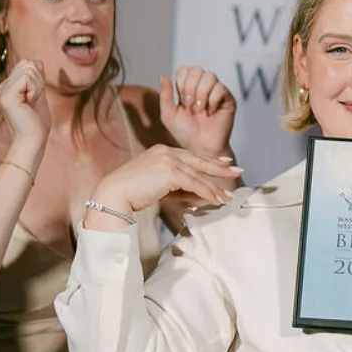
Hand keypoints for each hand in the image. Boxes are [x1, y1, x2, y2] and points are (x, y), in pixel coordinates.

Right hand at [0, 58, 50, 165]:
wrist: (33, 140)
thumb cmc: (36, 122)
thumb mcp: (39, 94)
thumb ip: (37, 77)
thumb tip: (37, 59)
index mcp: (7, 86)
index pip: (26, 64)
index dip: (37, 78)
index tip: (34, 97)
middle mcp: (1, 87)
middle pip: (28, 64)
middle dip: (38, 82)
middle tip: (33, 101)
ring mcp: (2, 90)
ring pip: (30, 69)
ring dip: (38, 87)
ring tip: (31, 103)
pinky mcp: (6, 95)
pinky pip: (28, 78)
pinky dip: (35, 90)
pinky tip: (29, 103)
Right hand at [84, 146, 240, 226]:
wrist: (114, 195)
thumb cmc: (133, 193)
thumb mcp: (160, 188)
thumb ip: (180, 189)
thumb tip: (202, 196)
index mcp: (162, 151)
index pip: (191, 155)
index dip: (209, 160)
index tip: (224, 162)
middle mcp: (167, 151)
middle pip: (199, 160)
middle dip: (220, 167)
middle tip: (237, 170)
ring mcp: (168, 159)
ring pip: (198, 174)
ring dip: (215, 187)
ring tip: (227, 197)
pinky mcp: (170, 171)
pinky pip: (194, 183)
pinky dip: (207, 193)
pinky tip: (216, 200)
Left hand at [160, 66, 236, 156]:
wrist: (201, 147)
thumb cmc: (185, 133)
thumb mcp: (169, 115)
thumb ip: (165, 96)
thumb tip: (163, 76)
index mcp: (188, 88)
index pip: (185, 70)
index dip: (181, 83)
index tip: (181, 102)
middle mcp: (203, 87)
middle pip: (197, 69)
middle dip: (190, 88)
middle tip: (190, 106)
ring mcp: (216, 92)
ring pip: (210, 76)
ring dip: (201, 94)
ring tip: (200, 110)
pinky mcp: (228, 99)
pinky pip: (221, 88)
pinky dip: (213, 101)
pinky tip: (211, 112)